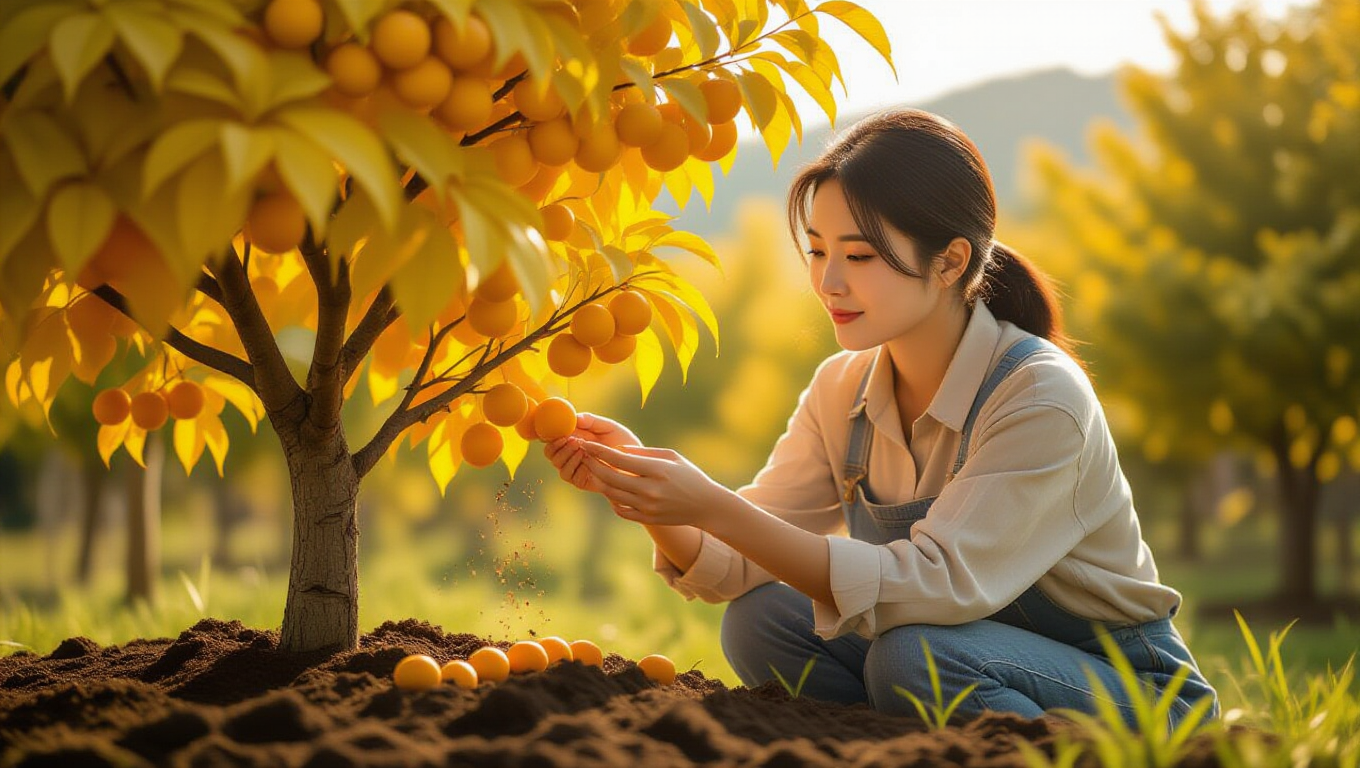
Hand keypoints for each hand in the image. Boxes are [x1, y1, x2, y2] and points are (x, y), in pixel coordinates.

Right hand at [543, 412, 640, 492]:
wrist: (637, 462)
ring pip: (558, 465)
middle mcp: (570, 454)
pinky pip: (571, 477)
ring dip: (567, 456)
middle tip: (573, 440)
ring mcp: (575, 468)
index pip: (552, 437)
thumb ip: (592, 421)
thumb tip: (574, 417)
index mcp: (573, 437)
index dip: (550, 434)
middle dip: (557, 446)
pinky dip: (577, 468)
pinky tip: (588, 462)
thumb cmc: (623, 442)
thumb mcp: (609, 427)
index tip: (559, 430)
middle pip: (550, 453)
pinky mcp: (582, 481)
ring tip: (583, 449)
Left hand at [576, 441, 729, 528]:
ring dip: (598, 480)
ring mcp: (647, 507)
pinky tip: (609, 488)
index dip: (599, 450)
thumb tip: (618, 450)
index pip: (619, 459)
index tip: (586, 443)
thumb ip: (643, 452)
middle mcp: (650, 490)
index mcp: (657, 470)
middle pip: (610, 477)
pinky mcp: (647, 519)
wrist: (706, 505)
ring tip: (592, 469)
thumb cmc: (689, 475)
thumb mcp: (671, 456)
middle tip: (584, 454)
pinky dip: (611, 499)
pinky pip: (620, 509)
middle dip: (593, 464)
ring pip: (611, 493)